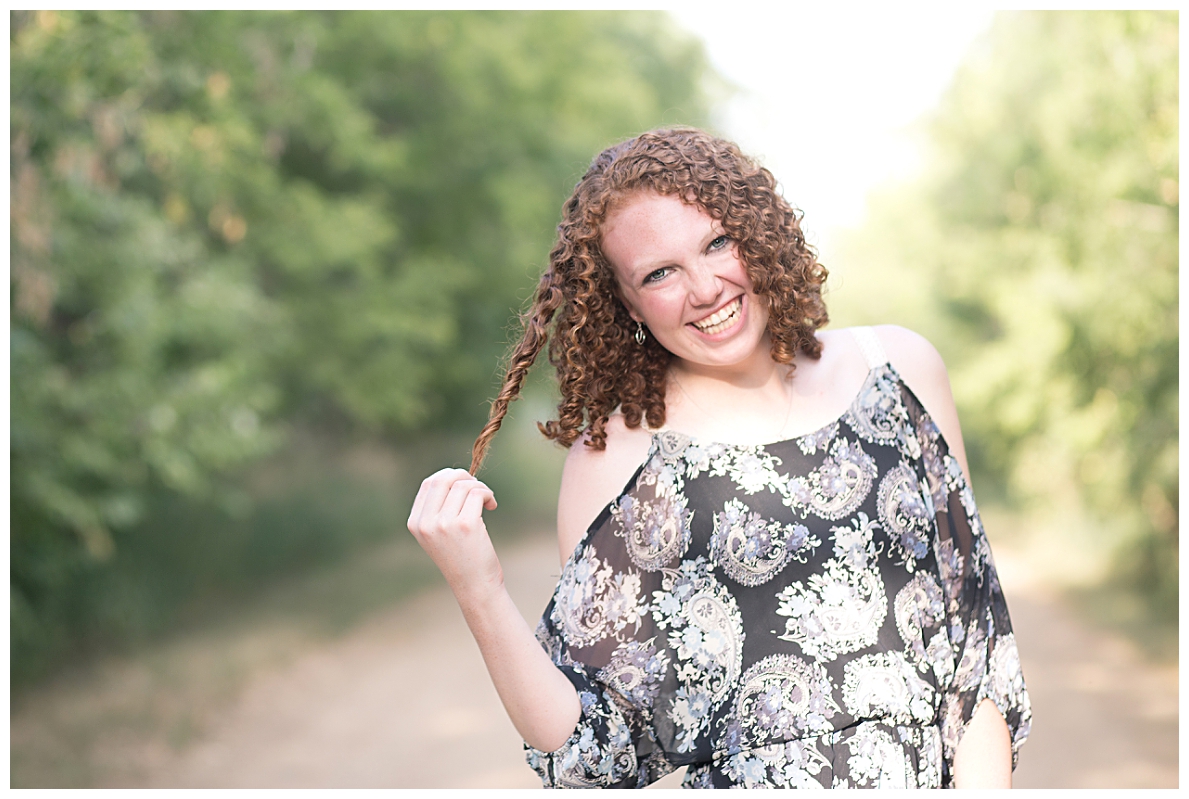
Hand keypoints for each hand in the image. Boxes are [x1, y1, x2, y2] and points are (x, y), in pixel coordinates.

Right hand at [407, 468, 502, 606]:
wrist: (474, 585)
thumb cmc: (462, 557)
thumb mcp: (438, 534)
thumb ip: (437, 508)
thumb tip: (454, 476)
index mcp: (415, 523)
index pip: (429, 484)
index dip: (449, 477)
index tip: (464, 485)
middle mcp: (426, 523)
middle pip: (443, 479)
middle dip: (464, 476)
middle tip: (478, 488)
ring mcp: (444, 524)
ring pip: (463, 485)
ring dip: (480, 487)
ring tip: (487, 501)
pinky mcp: (466, 525)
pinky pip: (477, 493)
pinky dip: (487, 494)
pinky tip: (492, 505)